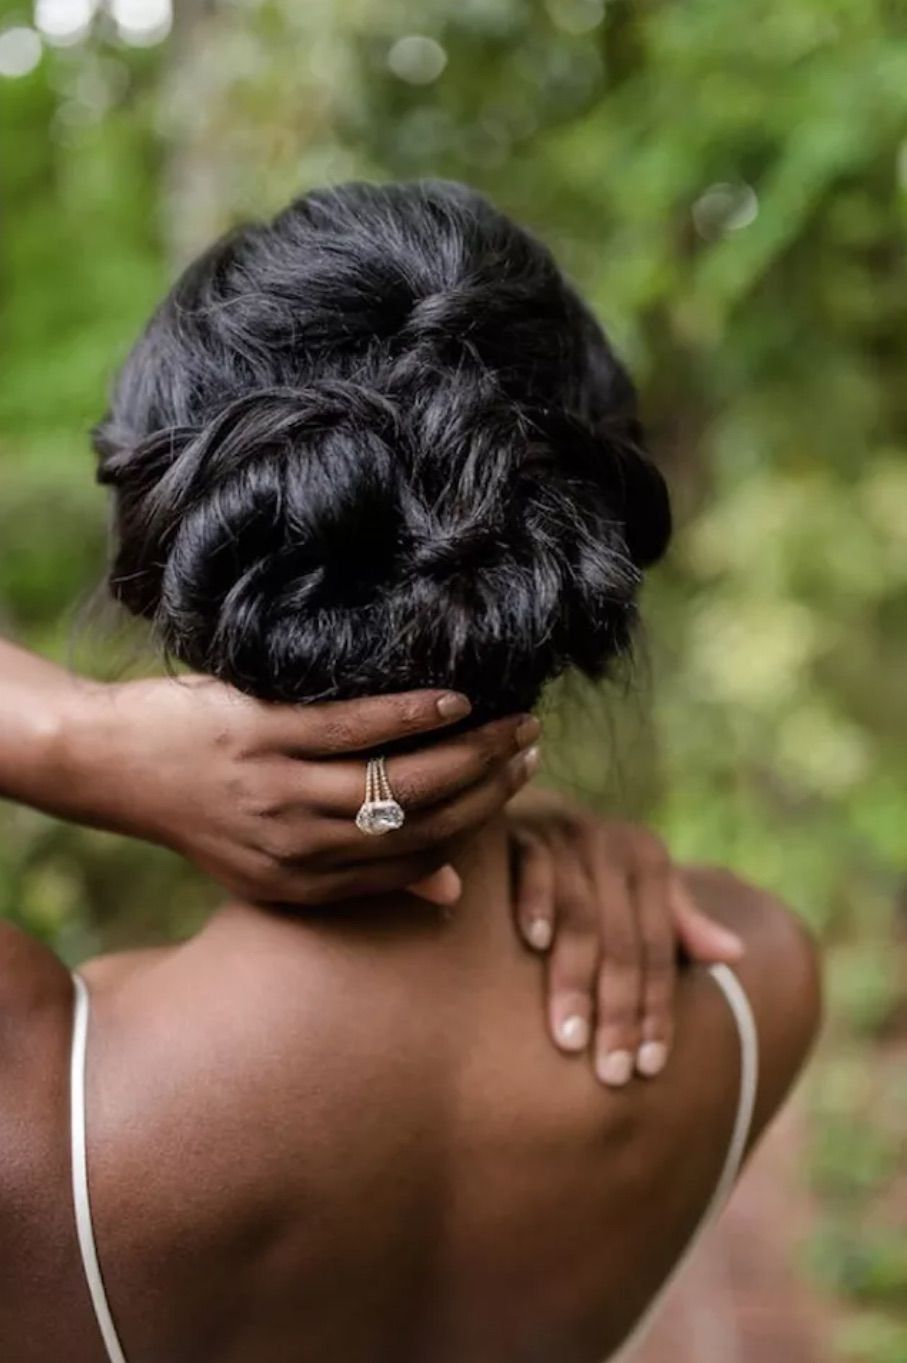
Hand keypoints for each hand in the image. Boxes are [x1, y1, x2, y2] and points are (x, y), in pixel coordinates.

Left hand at [60, 675, 540, 906]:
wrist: (111, 764)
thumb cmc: (201, 808)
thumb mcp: (273, 865)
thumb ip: (360, 876)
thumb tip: (454, 886)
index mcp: (303, 886)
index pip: (416, 858)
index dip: (479, 823)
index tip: (518, 786)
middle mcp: (296, 848)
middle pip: (419, 820)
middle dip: (489, 785)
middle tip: (532, 747)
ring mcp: (278, 791)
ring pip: (396, 777)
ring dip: (466, 749)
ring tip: (512, 722)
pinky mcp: (260, 736)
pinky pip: (353, 728)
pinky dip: (411, 714)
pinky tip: (453, 699)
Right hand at [510, 800, 743, 1085]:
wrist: (518, 808)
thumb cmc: (583, 867)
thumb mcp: (634, 888)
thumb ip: (678, 922)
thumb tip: (735, 954)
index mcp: (648, 862)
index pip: (659, 951)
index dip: (657, 1010)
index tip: (649, 1068)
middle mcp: (614, 846)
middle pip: (623, 944)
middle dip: (618, 1012)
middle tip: (611, 1072)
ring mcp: (568, 835)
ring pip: (580, 919)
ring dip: (574, 980)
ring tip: (570, 1039)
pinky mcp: (523, 829)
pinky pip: (534, 867)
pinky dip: (536, 902)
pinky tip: (534, 943)